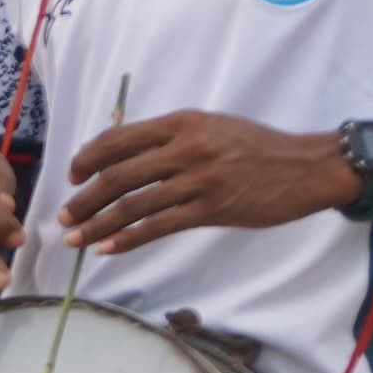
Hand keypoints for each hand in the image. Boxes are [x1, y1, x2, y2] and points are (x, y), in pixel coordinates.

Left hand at [61, 111, 353, 254]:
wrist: (308, 168)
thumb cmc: (258, 149)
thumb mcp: (213, 128)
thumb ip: (172, 138)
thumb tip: (124, 156)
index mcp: (182, 123)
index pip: (119, 139)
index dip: (88, 158)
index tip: (73, 176)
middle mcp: (186, 147)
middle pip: (117, 175)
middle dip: (83, 199)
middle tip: (64, 217)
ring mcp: (199, 179)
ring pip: (132, 204)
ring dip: (97, 224)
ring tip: (74, 238)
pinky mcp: (211, 208)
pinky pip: (157, 226)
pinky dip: (126, 239)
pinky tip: (106, 249)